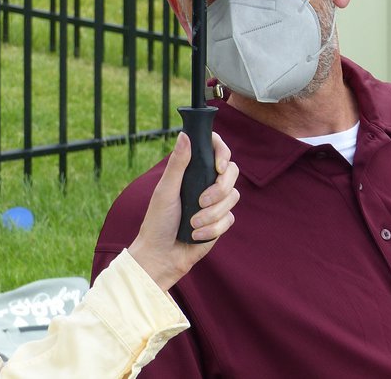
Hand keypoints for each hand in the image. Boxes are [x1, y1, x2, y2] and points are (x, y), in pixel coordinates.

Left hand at [127, 132, 238, 292]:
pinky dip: (212, 229)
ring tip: (193, 223)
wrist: (161, 256)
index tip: (218, 166)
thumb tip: (184, 134)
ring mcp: (215, 202)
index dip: (223, 152)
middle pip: (232, 172)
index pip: (216, 149)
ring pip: (232, 197)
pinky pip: (229, 218)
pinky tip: (196, 236)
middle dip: (219, 188)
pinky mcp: (220, 221)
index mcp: (193, 171)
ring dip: (212, 213)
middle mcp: (207, 183)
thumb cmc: (158, 222)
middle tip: (201, 201)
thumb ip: (177, 164)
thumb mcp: (165, 191)